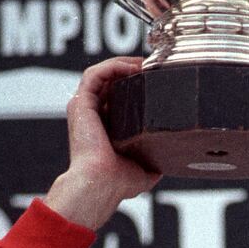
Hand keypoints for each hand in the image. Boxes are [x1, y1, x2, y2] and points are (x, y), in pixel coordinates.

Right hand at [45, 57, 160, 229]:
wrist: (102, 184)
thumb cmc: (118, 183)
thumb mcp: (143, 172)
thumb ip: (153, 164)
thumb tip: (168, 162)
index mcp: (104, 129)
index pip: (118, 98)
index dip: (136, 86)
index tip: (156, 81)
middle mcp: (91, 116)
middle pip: (110, 82)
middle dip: (131, 70)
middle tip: (154, 68)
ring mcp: (84, 109)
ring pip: (101, 74)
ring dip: (123, 64)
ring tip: (145, 64)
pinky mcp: (80, 103)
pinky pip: (94, 74)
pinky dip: (113, 66)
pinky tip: (133, 67)